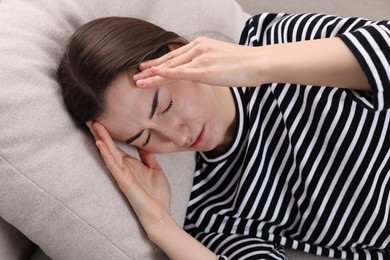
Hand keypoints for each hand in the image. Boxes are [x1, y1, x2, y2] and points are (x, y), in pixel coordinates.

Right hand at [86, 121, 171, 232]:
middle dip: (101, 133)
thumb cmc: (158, 195)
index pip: (117, 146)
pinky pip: (113, 165)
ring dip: (101, 139)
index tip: (103, 121)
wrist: (160, 213)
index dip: (110, 134)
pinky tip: (100, 144)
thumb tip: (145, 144)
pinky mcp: (123, 181)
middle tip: (91, 118)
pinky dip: (106, 154)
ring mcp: (122, 174)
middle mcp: (124, 168)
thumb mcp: (155, 170)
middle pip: (110, 146)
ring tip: (93, 125)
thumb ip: (148, 157)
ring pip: (109, 153)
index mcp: (131, 164)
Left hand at [133, 36, 263, 87]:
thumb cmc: (244, 64)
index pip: (175, 55)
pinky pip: (181, 72)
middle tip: (136, 74)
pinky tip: (153, 75)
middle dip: (151, 69)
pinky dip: (165, 74)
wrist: (259, 62)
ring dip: (152, 75)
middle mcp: (198, 48)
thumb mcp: (222, 59)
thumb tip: (203, 70)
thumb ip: (208, 62)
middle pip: (169, 60)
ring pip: (171, 67)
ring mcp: (200, 58)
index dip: (160, 63)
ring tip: (138, 81)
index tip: (148, 68)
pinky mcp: (205, 70)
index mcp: (201, 45)